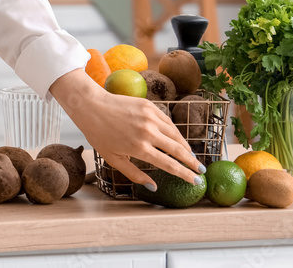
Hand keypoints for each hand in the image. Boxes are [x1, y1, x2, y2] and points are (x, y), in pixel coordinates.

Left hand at [49, 69, 204, 188]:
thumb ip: (134, 174)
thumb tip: (153, 186)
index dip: (185, 174)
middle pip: (178, 150)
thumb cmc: (98, 133)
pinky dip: (174, 131)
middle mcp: (148, 133)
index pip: (170, 165)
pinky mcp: (149, 106)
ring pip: (175, 134)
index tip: (196, 180)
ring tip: (190, 155)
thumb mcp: (112, 158)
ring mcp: (150, 118)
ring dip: (185, 146)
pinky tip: (177, 138)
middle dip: (192, 162)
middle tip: (201, 169)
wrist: (90, 105)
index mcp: (139, 148)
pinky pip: (167, 121)